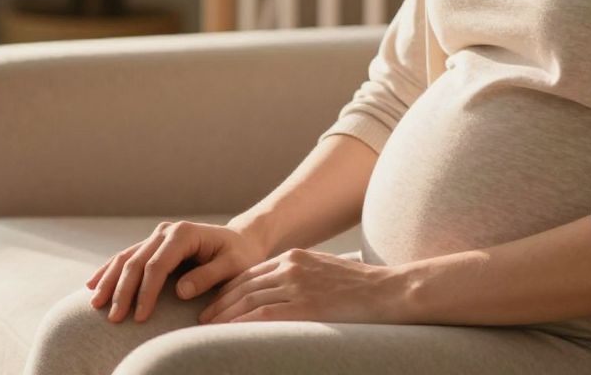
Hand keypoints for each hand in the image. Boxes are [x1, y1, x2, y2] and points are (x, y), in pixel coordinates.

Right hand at [86, 220, 269, 323]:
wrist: (241, 241)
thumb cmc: (240, 256)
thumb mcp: (234, 266)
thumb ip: (208, 276)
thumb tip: (180, 291)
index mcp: (184, 234)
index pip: (157, 265)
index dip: (146, 292)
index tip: (140, 317)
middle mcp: (166, 231)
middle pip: (136, 262)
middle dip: (122, 291)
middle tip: (113, 318)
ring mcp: (157, 236)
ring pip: (126, 258)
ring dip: (109, 281)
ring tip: (96, 304)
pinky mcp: (152, 244)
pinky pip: (126, 257)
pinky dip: (109, 270)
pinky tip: (93, 284)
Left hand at [197, 247, 404, 324]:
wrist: (388, 291)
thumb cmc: (362, 288)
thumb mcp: (326, 273)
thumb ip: (303, 280)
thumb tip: (289, 297)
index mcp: (295, 258)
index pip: (251, 274)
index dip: (229, 290)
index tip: (215, 304)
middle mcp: (291, 267)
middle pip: (244, 286)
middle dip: (220, 303)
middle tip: (202, 319)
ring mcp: (297, 286)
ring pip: (248, 300)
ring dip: (224, 316)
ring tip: (208, 329)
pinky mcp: (304, 306)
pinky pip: (263, 315)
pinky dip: (242, 324)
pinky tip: (228, 333)